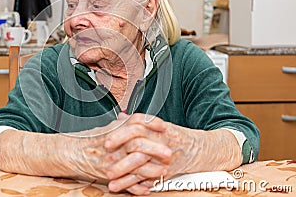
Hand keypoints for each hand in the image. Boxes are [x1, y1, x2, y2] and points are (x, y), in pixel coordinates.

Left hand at [104, 113, 241, 194]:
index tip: (107, 141)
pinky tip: (123, 187)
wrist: (199, 149)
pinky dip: (135, 184)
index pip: (136, 126)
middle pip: (138, 143)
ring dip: (124, 173)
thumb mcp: (157, 126)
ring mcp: (163, 156)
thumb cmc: (174, 136)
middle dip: (121, 152)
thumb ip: (138, 122)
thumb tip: (120, 117)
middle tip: (106, 159)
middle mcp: (159, 139)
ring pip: (141, 164)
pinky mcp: (166, 171)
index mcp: (155, 127)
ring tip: (110, 179)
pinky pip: (149, 178)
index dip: (120, 133)